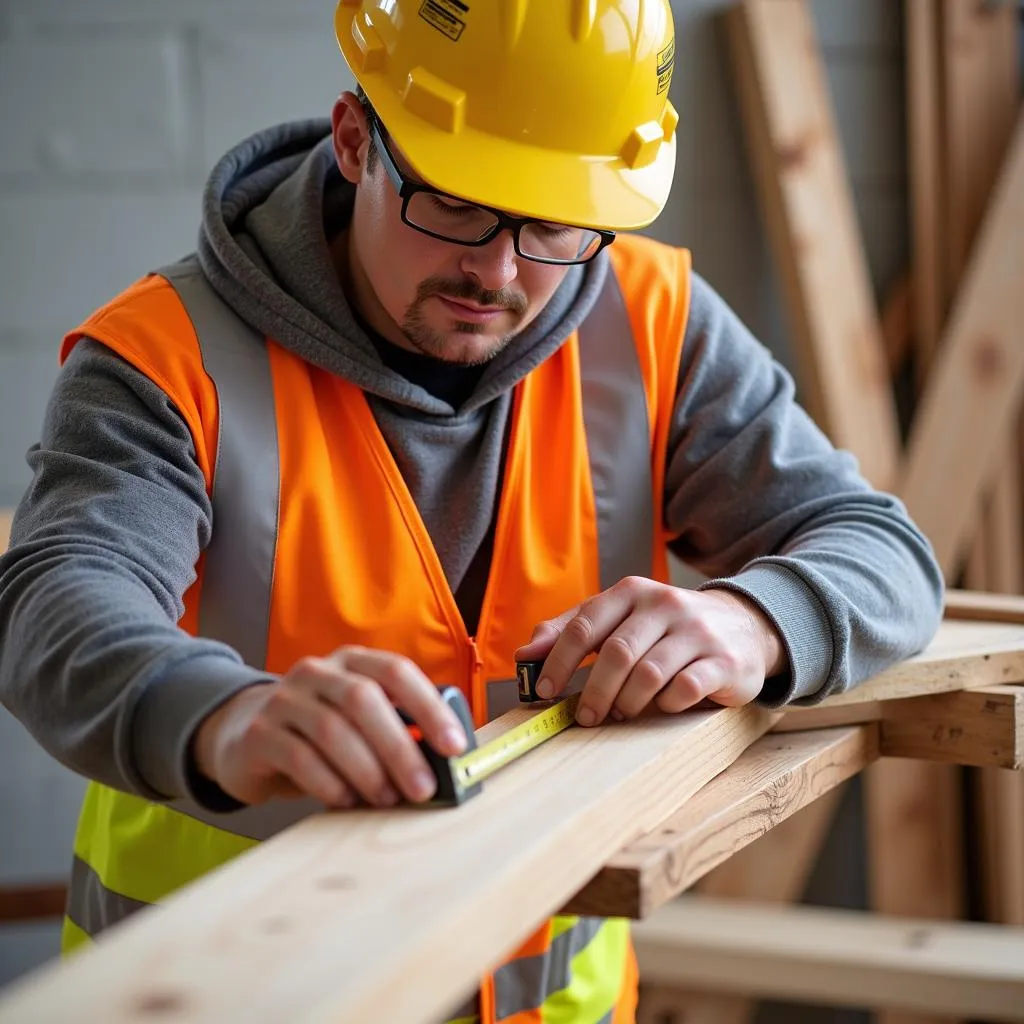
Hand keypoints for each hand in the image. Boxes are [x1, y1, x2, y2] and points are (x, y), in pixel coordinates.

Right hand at [192, 648, 468, 808]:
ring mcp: (283, 699)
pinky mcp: (258, 733)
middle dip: (400, 748)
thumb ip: (394, 729)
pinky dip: (329, 783)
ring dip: (367, 770)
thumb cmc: (318, 731)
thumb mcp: (357, 719)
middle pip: (365, 700)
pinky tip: (346, 801)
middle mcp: (317, 672)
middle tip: (423, 788)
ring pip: (332, 729)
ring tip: (387, 799)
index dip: (429, 707)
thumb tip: (441, 763)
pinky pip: (298, 757)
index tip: (454, 746)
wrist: (244, 734)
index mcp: (352, 662)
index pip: (396, 672)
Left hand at [514, 578, 785, 726]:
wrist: (744, 626)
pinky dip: (667, 704)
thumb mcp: (620, 617)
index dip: (559, 661)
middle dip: (594, 692)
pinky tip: (662, 707)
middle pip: (616, 653)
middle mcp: (664, 604)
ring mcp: (696, 631)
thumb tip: (525, 654)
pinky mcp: (723, 660)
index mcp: (632, 592)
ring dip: (627, 701)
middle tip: (585, 717)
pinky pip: (686, 687)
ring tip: (620, 714)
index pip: (585, 625)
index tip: (544, 691)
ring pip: (649, 673)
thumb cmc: (667, 627)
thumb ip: (572, 630)